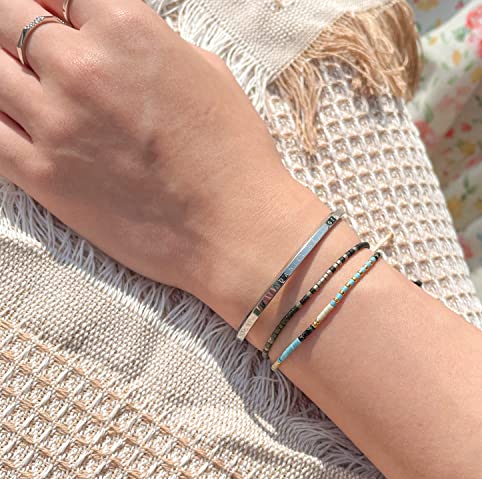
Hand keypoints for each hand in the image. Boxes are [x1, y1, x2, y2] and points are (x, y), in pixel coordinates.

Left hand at [0, 0, 325, 323]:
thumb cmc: (233, 155)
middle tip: (29, 44)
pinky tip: (11, 118)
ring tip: (26, 84)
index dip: (52, 2)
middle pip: (9, 16)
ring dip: (3, 69)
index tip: (53, 17)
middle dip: (16, 22)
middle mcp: (82, 69)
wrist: (234, 228)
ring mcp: (56, 124)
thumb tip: (122, 45)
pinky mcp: (43, 177)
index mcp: (128, 32)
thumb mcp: (207, 74)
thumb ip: (153, 45)